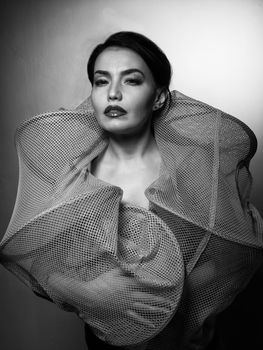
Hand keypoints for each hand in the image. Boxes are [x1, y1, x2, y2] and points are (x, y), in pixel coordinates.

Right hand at [47, 267, 172, 329]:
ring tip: (166, 311)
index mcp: (129, 283)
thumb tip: (136, 262)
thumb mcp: (113, 271)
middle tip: (171, 303)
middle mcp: (130, 295)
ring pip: (145, 307)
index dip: (159, 284)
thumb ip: (126, 268)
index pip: (148, 283)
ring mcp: (127, 305)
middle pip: (149, 297)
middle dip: (161, 300)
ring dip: (156, 309)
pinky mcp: (123, 313)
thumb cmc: (101, 282)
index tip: (169, 285)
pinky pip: (136, 318)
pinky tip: (152, 325)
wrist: (90, 297)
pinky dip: (144, 321)